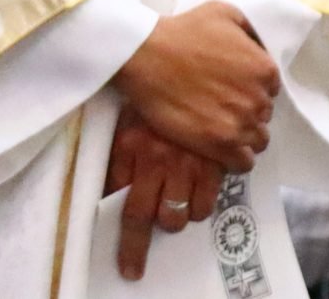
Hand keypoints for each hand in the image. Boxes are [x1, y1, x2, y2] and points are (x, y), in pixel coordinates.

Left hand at [107, 111, 222, 280]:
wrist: (176, 59)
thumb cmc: (149, 95)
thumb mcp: (125, 124)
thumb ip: (118, 164)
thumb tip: (111, 197)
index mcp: (134, 149)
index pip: (131, 212)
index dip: (132, 247)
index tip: (131, 269)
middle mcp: (162, 159)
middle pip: (166, 219)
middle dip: (165, 222)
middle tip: (164, 210)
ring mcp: (192, 158)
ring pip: (190, 213)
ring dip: (185, 212)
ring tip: (182, 193)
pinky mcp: (217, 154)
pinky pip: (213, 197)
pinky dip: (206, 199)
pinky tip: (201, 182)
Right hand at [112, 2, 279, 173]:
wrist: (149, 56)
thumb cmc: (184, 31)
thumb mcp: (226, 13)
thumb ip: (251, 30)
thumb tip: (259, 45)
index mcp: (265, 69)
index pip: (271, 89)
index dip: (252, 90)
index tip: (234, 89)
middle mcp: (259, 98)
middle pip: (264, 116)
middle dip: (248, 112)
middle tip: (223, 107)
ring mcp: (240, 123)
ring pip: (258, 141)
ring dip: (244, 137)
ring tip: (222, 130)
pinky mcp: (219, 144)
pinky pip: (243, 163)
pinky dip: (236, 158)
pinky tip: (221, 148)